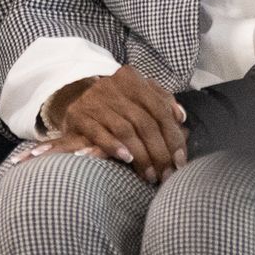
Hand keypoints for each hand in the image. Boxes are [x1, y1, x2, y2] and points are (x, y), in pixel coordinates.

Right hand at [39, 67, 188, 183]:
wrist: (74, 96)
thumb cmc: (116, 102)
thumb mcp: (138, 94)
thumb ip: (162, 101)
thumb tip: (181, 117)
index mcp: (133, 79)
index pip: (159, 109)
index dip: (173, 136)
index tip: (180, 159)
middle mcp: (113, 86)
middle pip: (144, 122)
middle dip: (159, 152)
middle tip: (166, 173)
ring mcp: (94, 100)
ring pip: (125, 130)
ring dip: (141, 155)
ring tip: (150, 174)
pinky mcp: (78, 115)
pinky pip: (98, 133)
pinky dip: (114, 147)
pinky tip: (127, 159)